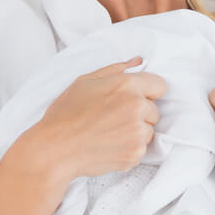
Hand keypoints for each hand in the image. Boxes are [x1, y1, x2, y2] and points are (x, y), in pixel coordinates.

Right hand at [35, 56, 167, 179]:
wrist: (54, 149)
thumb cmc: (66, 114)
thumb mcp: (86, 81)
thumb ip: (116, 68)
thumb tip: (139, 61)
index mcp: (127, 85)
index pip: (160, 86)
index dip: (148, 92)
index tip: (135, 99)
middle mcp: (137, 107)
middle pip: (154, 110)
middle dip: (140, 114)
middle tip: (113, 118)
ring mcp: (137, 132)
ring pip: (149, 130)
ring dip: (135, 132)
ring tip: (109, 133)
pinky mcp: (135, 153)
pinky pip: (141, 149)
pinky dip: (129, 149)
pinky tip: (109, 146)